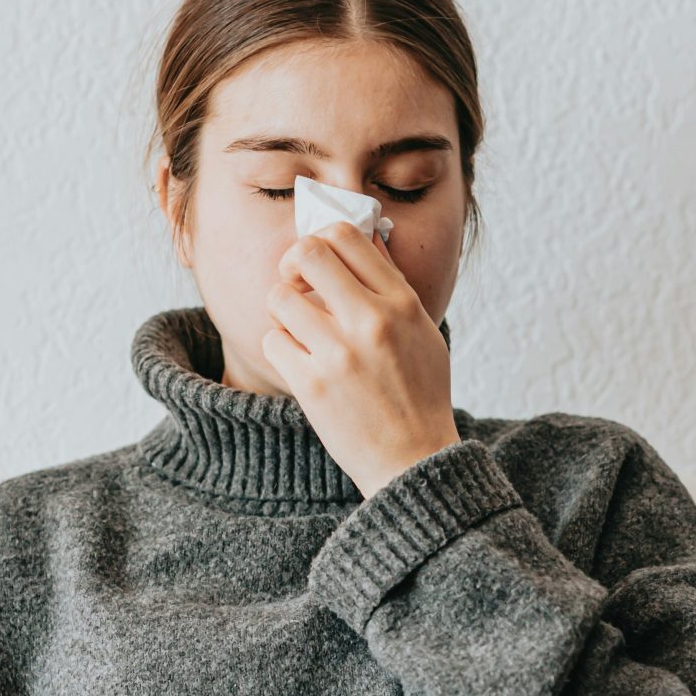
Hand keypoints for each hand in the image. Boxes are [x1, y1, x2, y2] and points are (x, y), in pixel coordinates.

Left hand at [262, 221, 460, 498]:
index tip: (317, 263)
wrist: (414, 460)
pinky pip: (272, 340)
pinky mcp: (312, 385)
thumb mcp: (422, 330)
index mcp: (402, 303)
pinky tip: (300, 362)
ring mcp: (340, 353)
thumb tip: (366, 235)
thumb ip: (393, 284)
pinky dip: (281, 348)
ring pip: (280, 297)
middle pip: (308, 253)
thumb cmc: (419, 393)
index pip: (347, 234)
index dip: (321, 239)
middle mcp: (371, 321)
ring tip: (299, 331)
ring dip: (283, 311)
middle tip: (296, 286)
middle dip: (293, 265)